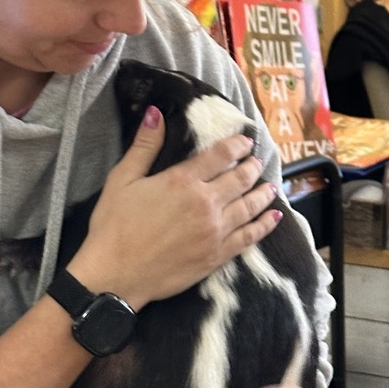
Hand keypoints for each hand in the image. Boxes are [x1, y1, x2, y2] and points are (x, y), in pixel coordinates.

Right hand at [68, 106, 281, 309]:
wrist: (117, 274)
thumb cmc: (113, 226)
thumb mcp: (122, 180)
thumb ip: (144, 146)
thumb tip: (157, 113)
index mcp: (183, 181)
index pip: (221, 155)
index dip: (238, 145)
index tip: (246, 141)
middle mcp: (206, 203)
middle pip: (241, 179)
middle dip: (252, 167)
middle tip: (258, 161)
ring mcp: (216, 231)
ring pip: (250, 207)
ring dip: (264, 193)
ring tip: (271, 186)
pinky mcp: (218, 255)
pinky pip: (250, 236)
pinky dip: (265, 225)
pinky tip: (275, 217)